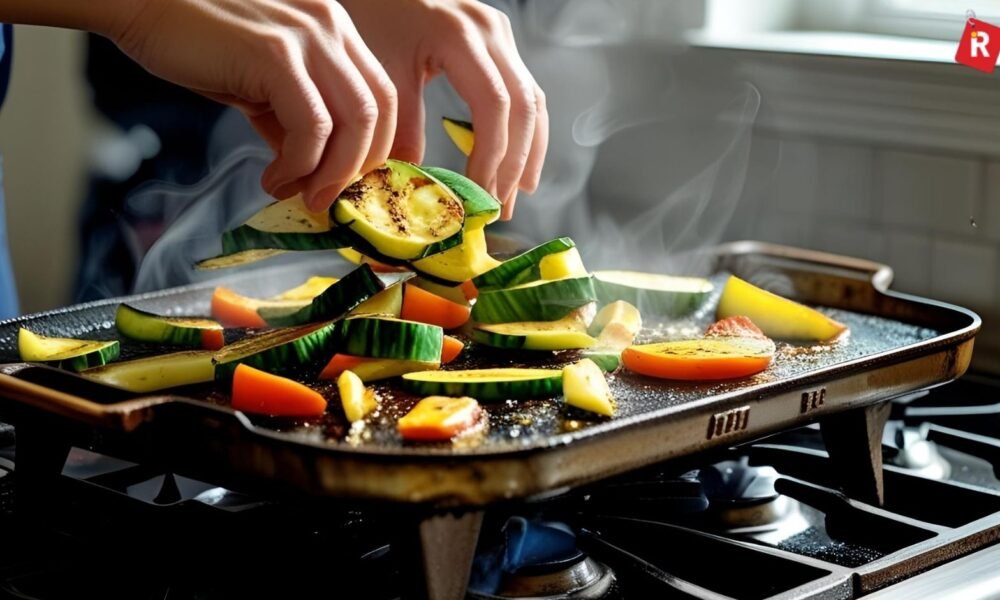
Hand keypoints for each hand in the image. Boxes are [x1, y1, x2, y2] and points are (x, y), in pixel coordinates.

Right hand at [108, 0, 398, 210]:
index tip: (350, 183)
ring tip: (300, 194)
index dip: (376, 147)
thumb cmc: (193, 36)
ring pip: (354, 124)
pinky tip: (271, 177)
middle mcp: (330, 26)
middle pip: (380, 111)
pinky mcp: (275, 55)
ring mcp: (307, 37)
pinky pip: (311, 128)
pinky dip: (299, 165)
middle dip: (359, 167)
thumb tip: (311, 168)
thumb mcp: (260, 75)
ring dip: (332, 174)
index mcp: (333, 28)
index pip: (382, 95)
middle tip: (326, 199)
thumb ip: (293, 113)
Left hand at [340, 0, 548, 219]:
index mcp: (460, 36)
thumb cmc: (368, 15)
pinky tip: (514, 162)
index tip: (480, 197)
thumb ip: (401, 128)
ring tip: (514, 195)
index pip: (494, 106)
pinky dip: (522, 131)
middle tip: (500, 208)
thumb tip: (417, 187)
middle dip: (515, 163)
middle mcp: (490, 31)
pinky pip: (523, 91)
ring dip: (527, 151)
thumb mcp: (381, 73)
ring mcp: (498, 34)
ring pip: (532, 100)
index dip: (492, 157)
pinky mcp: (496, 41)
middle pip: (524, 106)